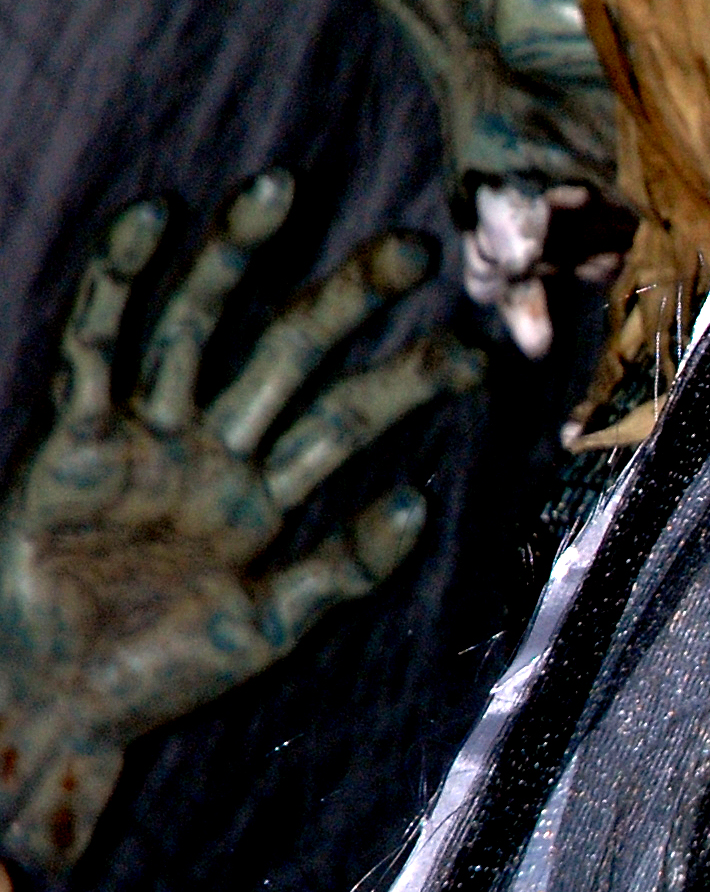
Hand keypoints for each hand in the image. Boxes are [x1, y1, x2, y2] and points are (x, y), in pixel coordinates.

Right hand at [0, 175, 485, 871]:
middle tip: (414, 249)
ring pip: (193, 326)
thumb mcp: (269, 626)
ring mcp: (143, 437)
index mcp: (267, 494)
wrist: (54, 700)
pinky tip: (154, 218)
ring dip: (233, 258)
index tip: (473, 351)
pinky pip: (95, 348)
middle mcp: (212, 450)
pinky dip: (117, 283)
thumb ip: (342, 567)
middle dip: (346, 298)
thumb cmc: (160, 675)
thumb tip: (420, 500)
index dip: (406, 382)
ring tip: (282, 191)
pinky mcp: (72, 438)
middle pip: (287, 352)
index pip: (349, 418)